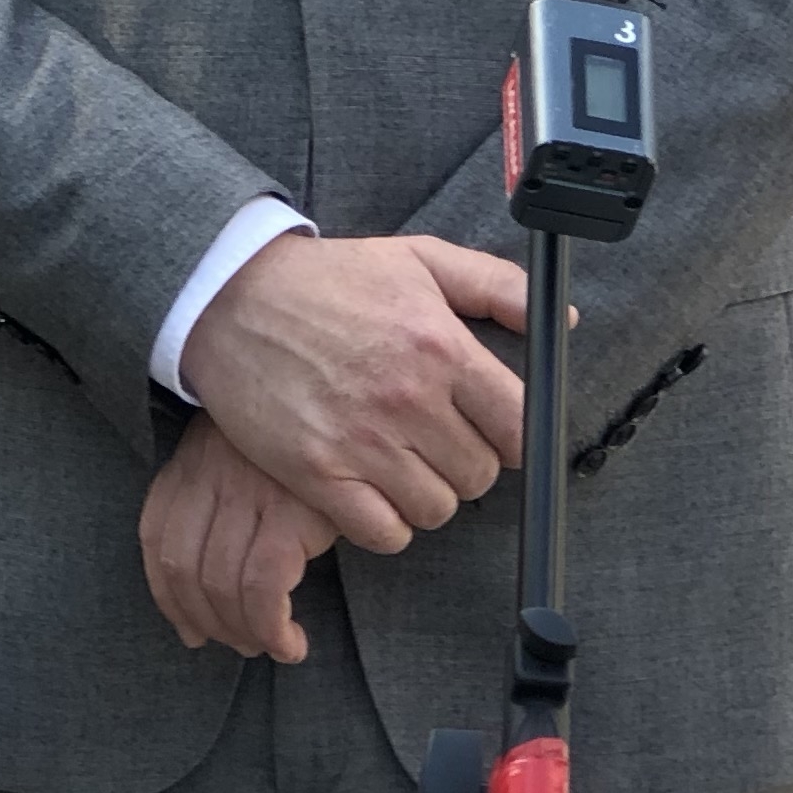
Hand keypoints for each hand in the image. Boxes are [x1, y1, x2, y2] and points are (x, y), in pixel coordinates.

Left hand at [139, 416, 333, 660]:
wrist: (354, 397)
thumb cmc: (305, 434)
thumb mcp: (246, 446)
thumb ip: (218, 490)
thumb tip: (203, 577)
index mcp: (193, 457)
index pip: (155, 534)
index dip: (166, 594)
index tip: (189, 629)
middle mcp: (211, 472)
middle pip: (183, 567)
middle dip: (205, 621)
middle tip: (237, 644)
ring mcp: (248, 491)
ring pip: (222, 585)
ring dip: (242, 633)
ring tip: (268, 646)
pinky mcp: (291, 511)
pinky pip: (263, 589)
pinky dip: (270, 629)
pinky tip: (289, 643)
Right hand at [177, 233, 527, 553]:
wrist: (231, 296)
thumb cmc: (328, 280)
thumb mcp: (419, 259)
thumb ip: (496, 286)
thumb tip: (561, 318)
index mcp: (440, 344)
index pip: (519, 425)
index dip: (513, 434)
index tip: (491, 428)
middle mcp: (408, 397)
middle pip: (480, 475)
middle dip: (466, 462)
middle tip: (435, 440)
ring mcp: (362, 439)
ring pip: (437, 509)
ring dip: (426, 493)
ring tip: (400, 461)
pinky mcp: (318, 473)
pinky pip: (385, 533)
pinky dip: (386, 523)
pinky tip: (371, 489)